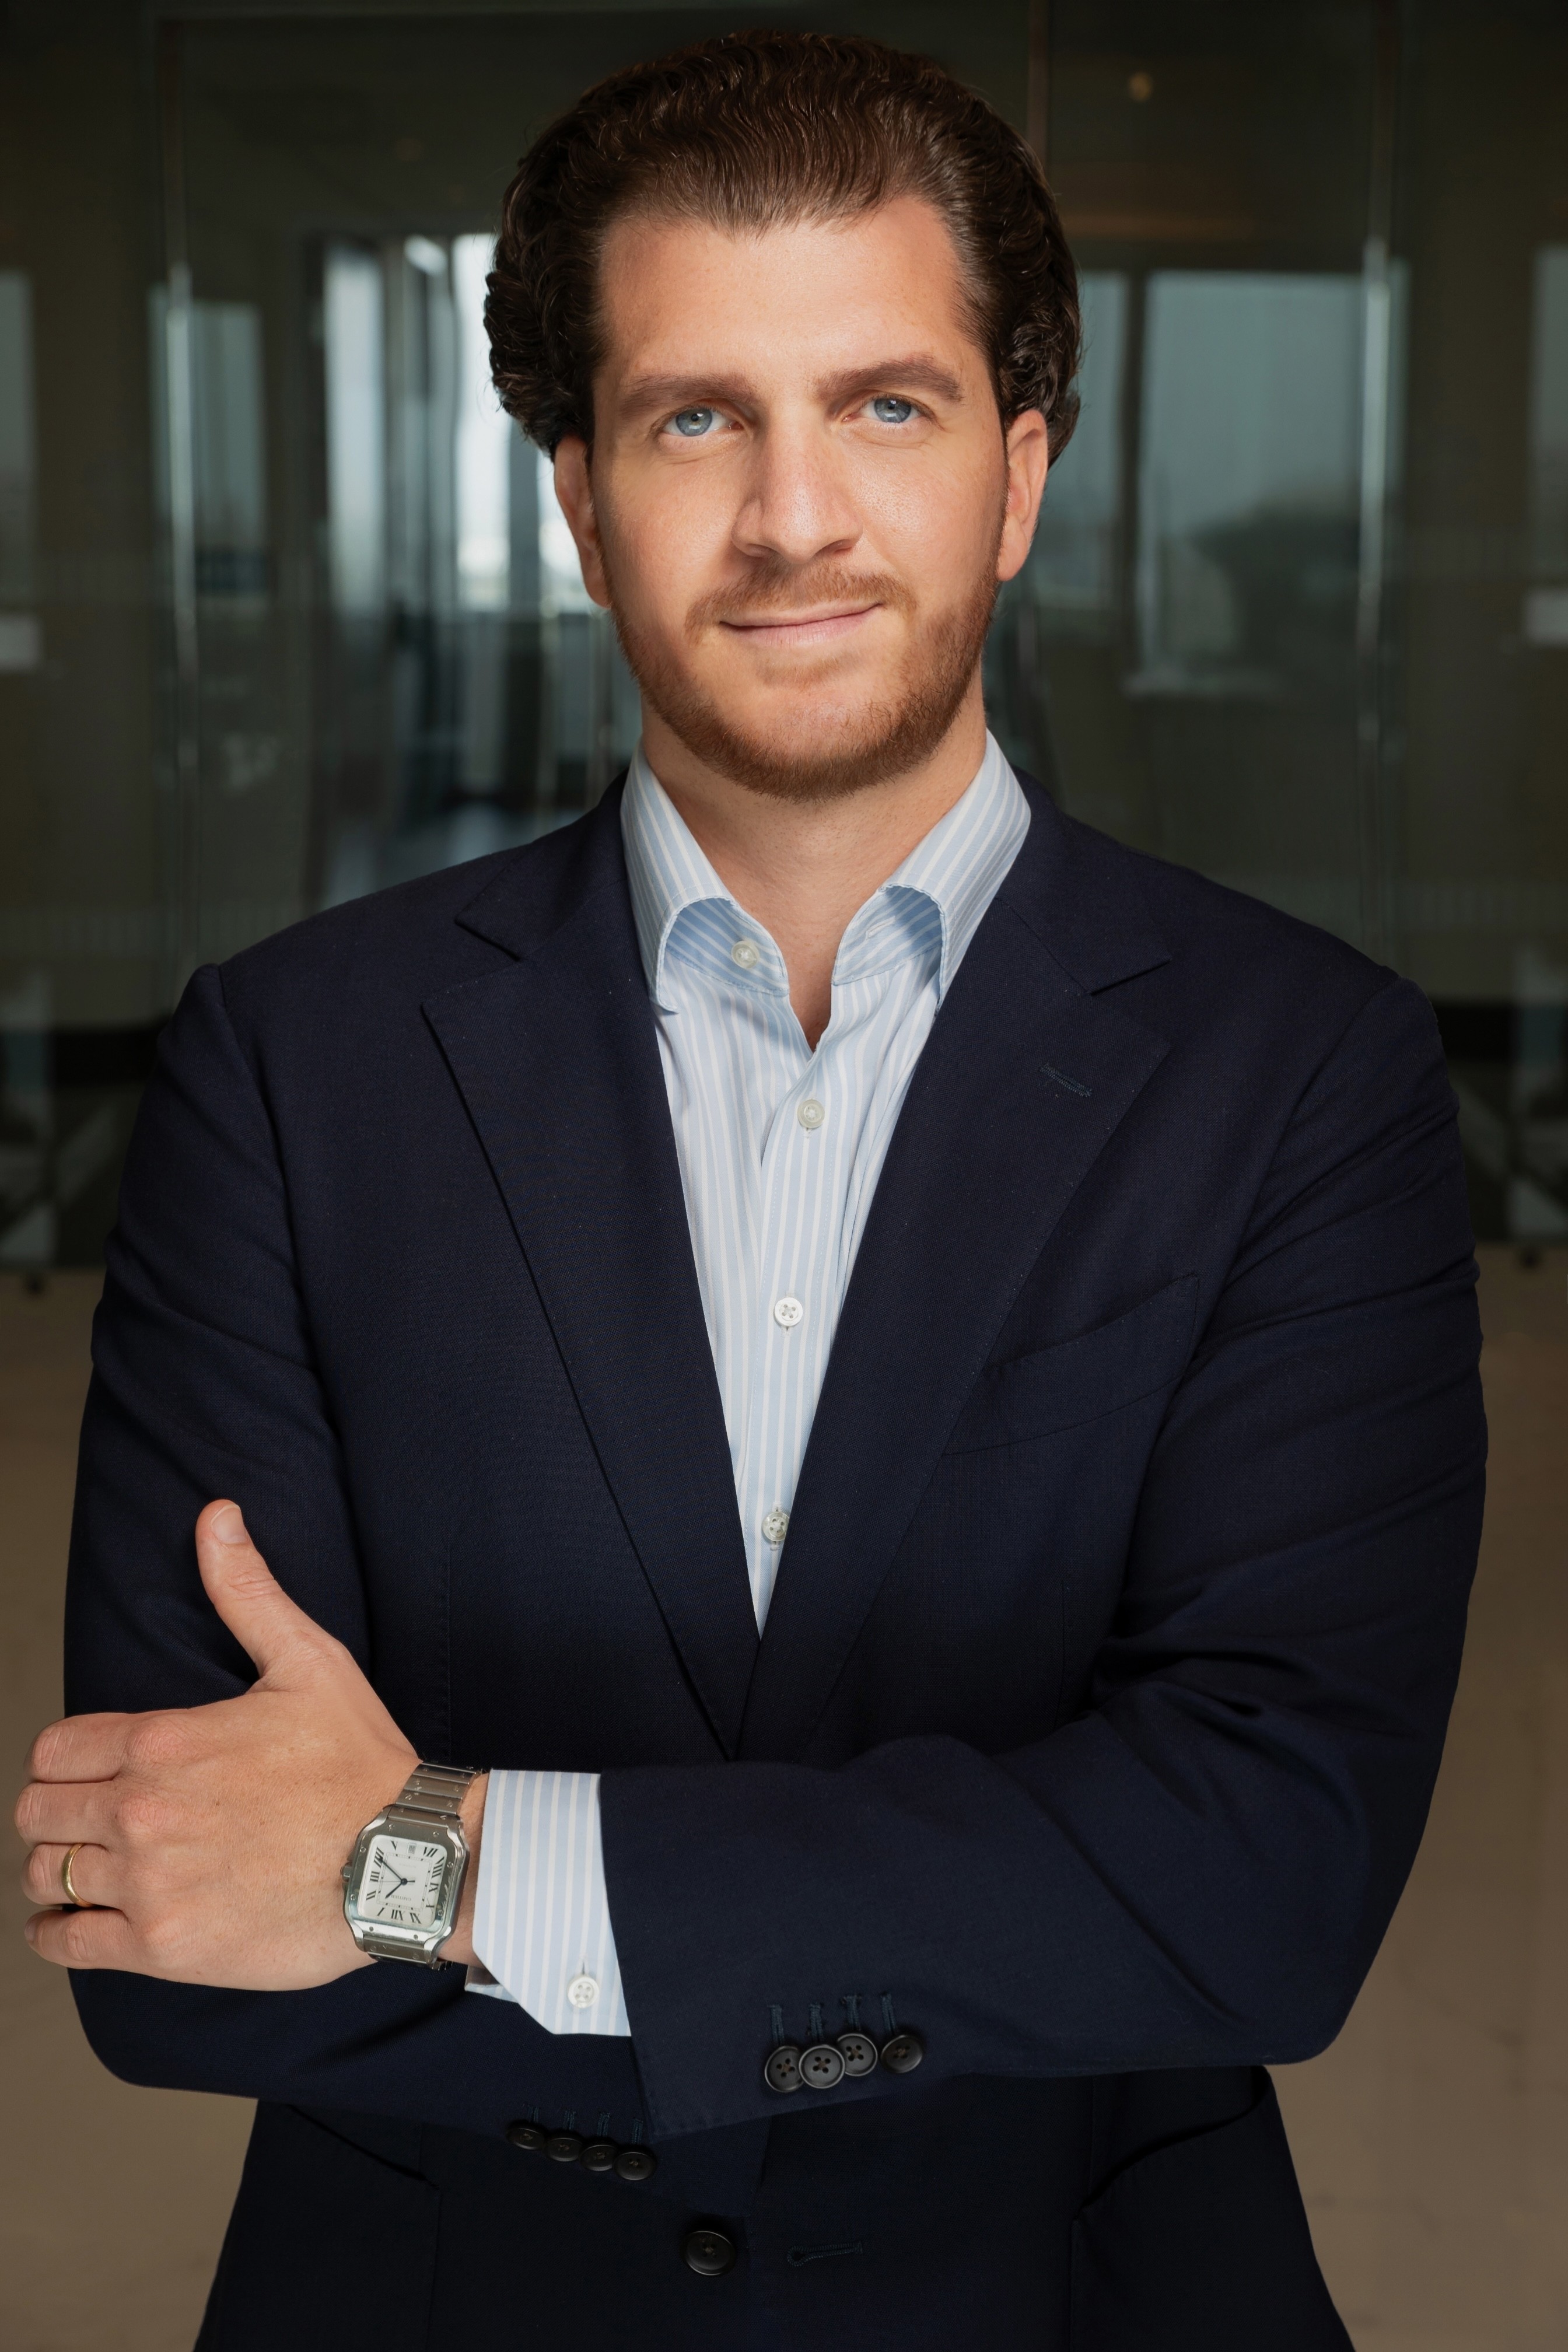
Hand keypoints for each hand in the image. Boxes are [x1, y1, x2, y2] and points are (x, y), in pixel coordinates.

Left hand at [14, 1501, 485, 1986]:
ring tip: (87, 1872)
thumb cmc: (358, 1762)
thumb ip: (246, 1592)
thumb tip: (217, 1518)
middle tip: (86, 1821)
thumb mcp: (308, 1661)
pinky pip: (66, 1945)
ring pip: (43, 1877)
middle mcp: (141, 1811)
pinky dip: (59, 1934)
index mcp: (162, 1741)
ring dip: (56, 1873)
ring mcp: (149, 1882)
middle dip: (55, 1813)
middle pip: (36, 1813)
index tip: (86, 1773)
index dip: (64, 1761)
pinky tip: (77, 1923)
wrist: (405, 1859)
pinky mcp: (162, 1946)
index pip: (53, 1750)